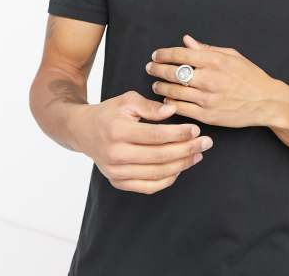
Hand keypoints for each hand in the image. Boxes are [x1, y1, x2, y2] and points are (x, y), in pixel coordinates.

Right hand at [70, 90, 213, 193]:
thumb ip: (150, 106)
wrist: (83, 131)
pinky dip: (167, 179)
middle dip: (186, 150)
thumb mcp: (127, 100)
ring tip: (197, 154)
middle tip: (206, 142)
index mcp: (118, 131)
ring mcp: (116, 171)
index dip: (178, 134)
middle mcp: (115, 154)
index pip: (155, 135)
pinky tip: (180, 167)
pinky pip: (148, 187)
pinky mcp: (118, 182)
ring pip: (156, 174)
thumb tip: (172, 110)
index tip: (196, 129)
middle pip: (159, 156)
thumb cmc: (109, 112)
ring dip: (181, 165)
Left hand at [146, 34, 278, 127]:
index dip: (164, 54)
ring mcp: (207, 99)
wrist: (267, 102)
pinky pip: (182, 109)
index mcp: (214, 61)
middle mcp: (209, 79)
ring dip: (161, 86)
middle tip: (150, 68)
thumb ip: (206, 49)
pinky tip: (166, 99)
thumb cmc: (250, 76)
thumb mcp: (231, 55)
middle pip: (173, 72)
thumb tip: (186, 41)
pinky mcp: (207, 115)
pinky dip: (170, 103)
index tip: (156, 55)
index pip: (180, 54)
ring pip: (174, 91)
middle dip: (157, 69)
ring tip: (155, 84)